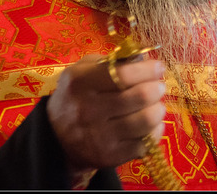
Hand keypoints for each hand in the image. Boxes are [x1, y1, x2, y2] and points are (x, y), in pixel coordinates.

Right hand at [47, 54, 166, 171]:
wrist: (58, 138)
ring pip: (146, 120)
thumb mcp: (83, 70)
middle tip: (158, 87)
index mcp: (80, 82)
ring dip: (158, 109)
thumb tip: (144, 60)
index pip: (123, 75)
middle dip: (156, 88)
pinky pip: (146, 143)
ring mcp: (99, 136)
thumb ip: (112, 62)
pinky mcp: (110, 156)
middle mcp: (88, 110)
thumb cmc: (77, 96)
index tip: (158, 67)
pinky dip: (155, 130)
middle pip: (140, 96)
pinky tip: (151, 124)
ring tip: (156, 105)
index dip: (147, 70)